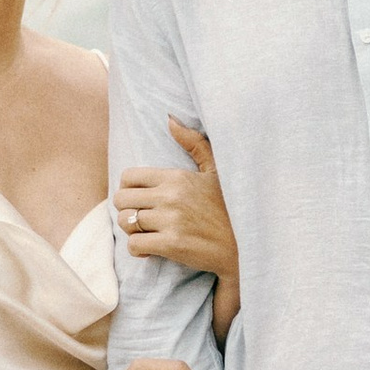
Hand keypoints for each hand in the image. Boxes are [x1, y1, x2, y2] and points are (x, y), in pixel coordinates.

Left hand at [114, 121, 238, 281]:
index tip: (139, 199)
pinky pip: (134, 245)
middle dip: (126, 210)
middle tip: (140, 218)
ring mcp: (171, 220)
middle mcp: (171, 195)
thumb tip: (170, 119)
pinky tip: (150, 250)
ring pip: (125, 222)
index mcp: (177, 176)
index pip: (129, 176)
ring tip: (145, 233)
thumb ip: (194, 143)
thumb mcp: (216, 170)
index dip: (128, 188)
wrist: (248, 244)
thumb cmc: (230, 206)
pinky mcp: (172, 244)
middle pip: (121, 199)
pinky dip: (137, 250)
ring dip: (131, 230)